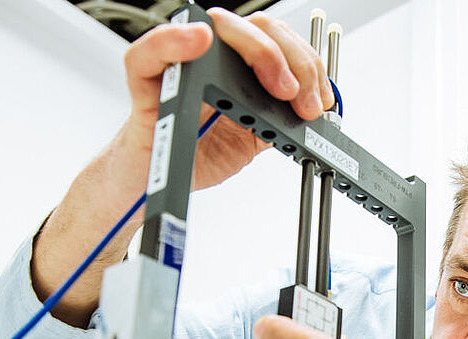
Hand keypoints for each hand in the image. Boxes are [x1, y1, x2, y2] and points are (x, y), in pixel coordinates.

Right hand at [33, 10, 332, 324]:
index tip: (321, 100)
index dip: (308, 65)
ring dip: (257, 50)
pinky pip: (150, 52)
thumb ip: (280, 118)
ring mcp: (181, 63)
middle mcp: (214, 56)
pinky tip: (199, 40)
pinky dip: (174, 40)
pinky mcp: (145, 79)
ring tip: (275, 83)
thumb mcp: (253, 139)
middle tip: (302, 98)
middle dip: (293, 61)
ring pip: (219, 26)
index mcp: (241, 67)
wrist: (155, 182)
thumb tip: (316, 111)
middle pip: (259, 29)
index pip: (280, 41)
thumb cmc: (199, 151)